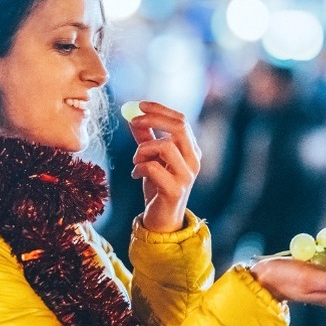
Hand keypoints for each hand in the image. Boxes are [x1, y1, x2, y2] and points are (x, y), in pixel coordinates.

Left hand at [128, 101, 200, 232]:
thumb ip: (145, 138)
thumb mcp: (151, 158)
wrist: (162, 220)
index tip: (139, 105)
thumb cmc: (158, 186)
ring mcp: (186, 176)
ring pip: (166, 146)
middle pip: (178, 128)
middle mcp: (193, 160)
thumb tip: (132, 117)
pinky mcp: (175, 190)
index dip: (160, 110)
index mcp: (191, 150)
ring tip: (135, 160)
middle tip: (133, 122)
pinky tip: (136, 174)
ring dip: (143, 149)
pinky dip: (140, 167)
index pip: (180, 120)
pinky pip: (154, 168)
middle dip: (153, 120)